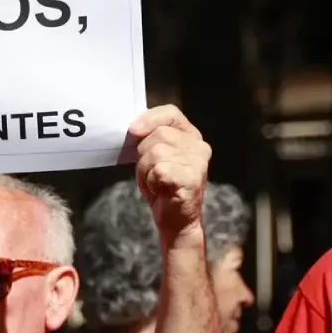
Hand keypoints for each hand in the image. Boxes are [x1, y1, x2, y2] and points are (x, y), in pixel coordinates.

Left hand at [129, 105, 210, 241]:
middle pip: (158, 134)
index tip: (132, 131)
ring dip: (145, 170)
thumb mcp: (152, 156)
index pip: (171, 113)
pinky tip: (160, 190)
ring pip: (155, 152)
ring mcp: (198, 162)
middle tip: (150, 173)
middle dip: (143, 154)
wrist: (175, 219)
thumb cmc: (161, 186)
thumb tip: (133, 128)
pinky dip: (151, 181)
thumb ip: (148, 138)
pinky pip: (158, 170)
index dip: (149, 118)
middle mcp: (199, 146)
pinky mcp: (192, 178)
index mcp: (190, 136)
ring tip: (155, 182)